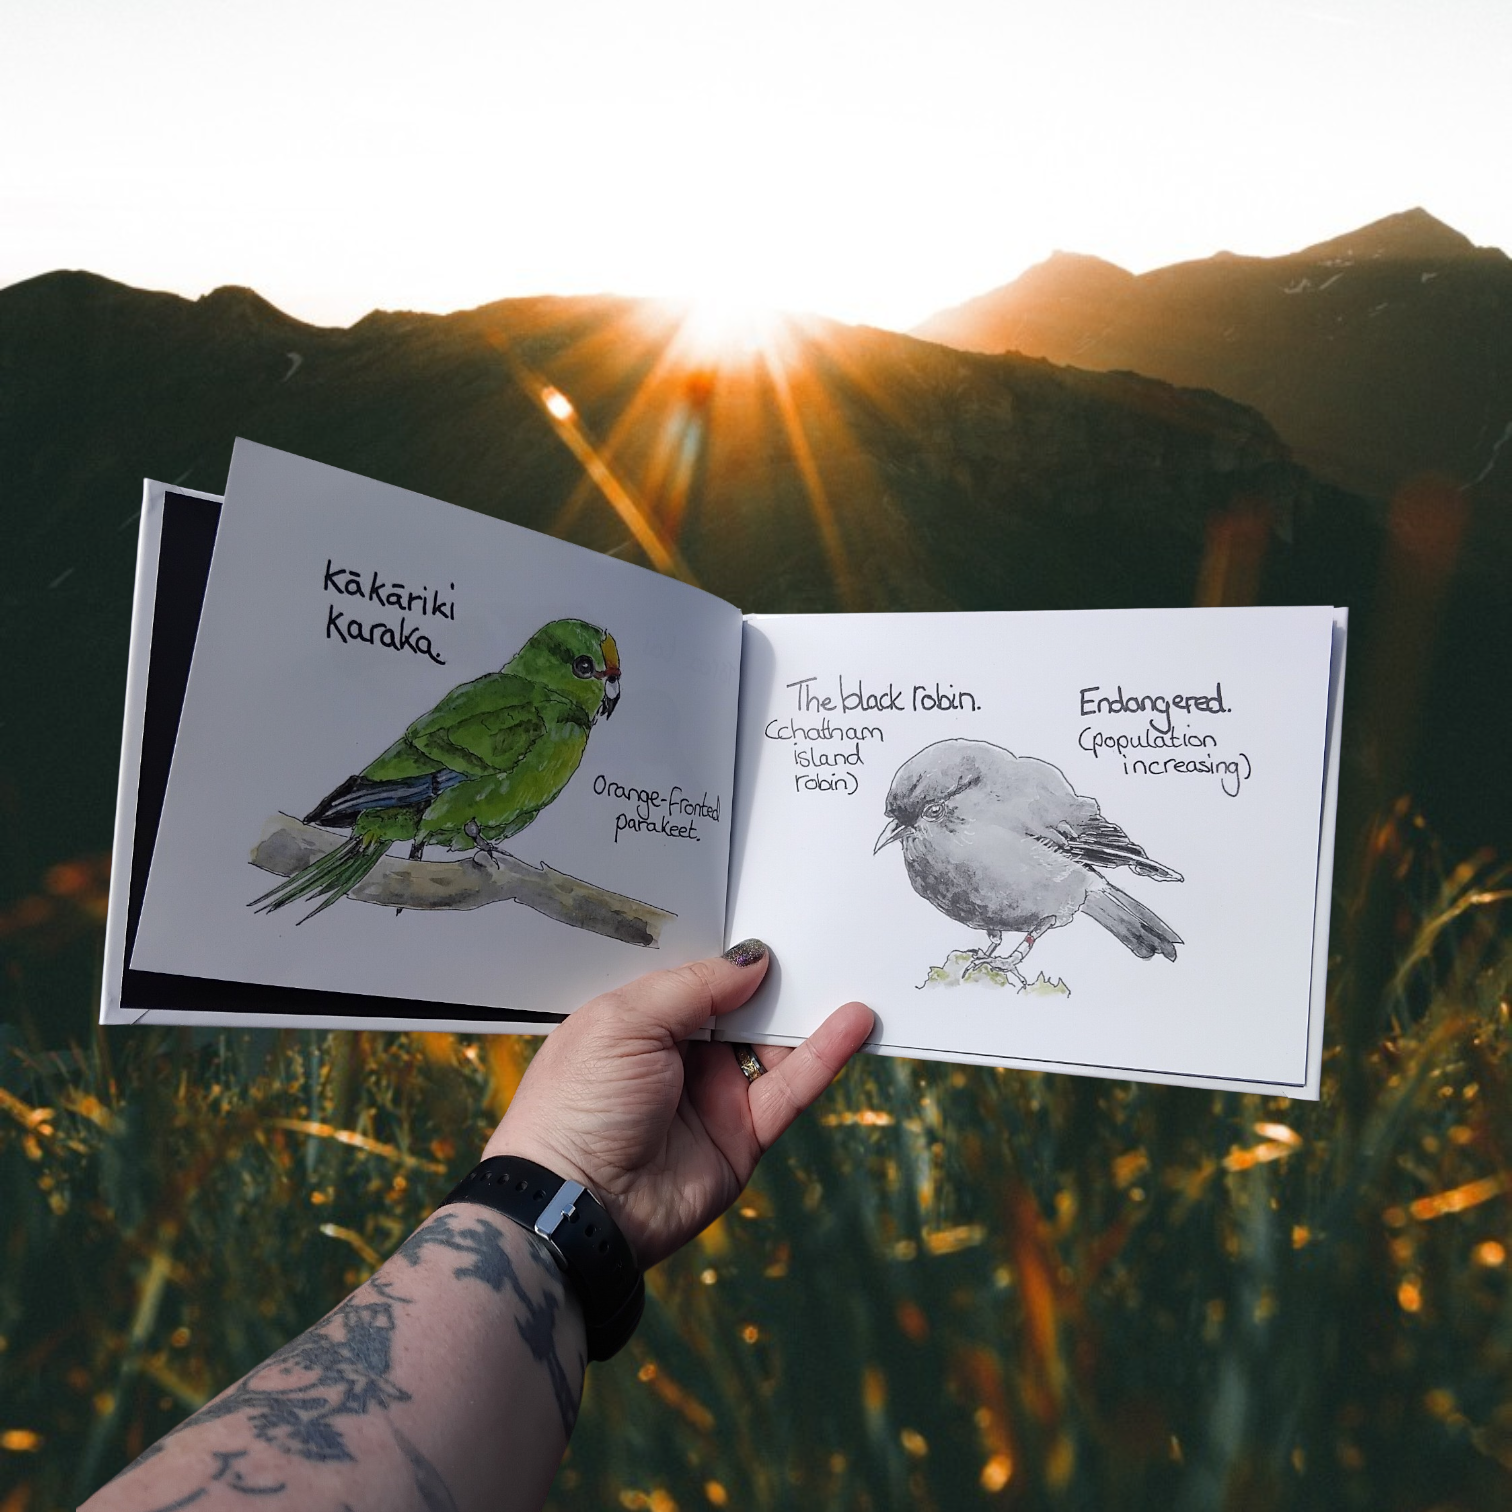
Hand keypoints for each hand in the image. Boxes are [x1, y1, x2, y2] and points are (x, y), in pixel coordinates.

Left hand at [483, 942, 873, 1266]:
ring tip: (853, 971)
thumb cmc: (579, 1105)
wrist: (577, 1207)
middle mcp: (678, 1054)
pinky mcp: (743, 1135)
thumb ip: (695, 986)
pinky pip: (791, 1088)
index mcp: (638, 1020)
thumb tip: (754, 959)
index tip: (776, 919)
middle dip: (780, 978)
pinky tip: (853, 1023)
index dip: (732, 954)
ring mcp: (713, 1095)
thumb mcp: (625, 1020)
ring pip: (774, 1045)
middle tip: (825, 938)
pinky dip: (825, 1055)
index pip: (696, 977)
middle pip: (743, 1007)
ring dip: (811, 1012)